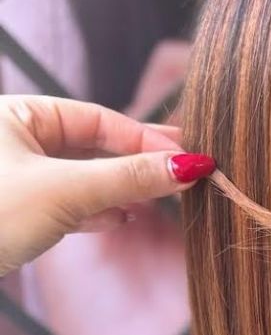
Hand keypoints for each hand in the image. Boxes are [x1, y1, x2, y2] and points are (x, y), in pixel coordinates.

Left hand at [0, 91, 214, 276]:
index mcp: (19, 113)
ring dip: (117, 191)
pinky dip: (93, 210)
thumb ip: (129, 177)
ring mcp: (11, 175)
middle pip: (92, 146)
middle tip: (179, 177)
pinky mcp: (10, 209)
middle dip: (134, 165)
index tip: (187, 158)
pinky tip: (117, 220)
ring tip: (151, 203)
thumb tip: (188, 165)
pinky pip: (63, 201)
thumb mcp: (65, 192)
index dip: (146, 139)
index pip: (99, 119)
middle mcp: (13, 137)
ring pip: (79, 176)